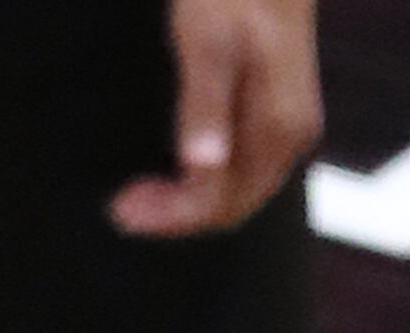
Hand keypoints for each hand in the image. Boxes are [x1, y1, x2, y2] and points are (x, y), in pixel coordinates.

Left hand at [113, 0, 322, 235]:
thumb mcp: (207, 40)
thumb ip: (205, 104)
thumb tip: (200, 167)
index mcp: (275, 128)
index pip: (223, 199)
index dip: (172, 214)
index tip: (121, 210)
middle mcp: (288, 137)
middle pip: (235, 203)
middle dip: (178, 214)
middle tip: (122, 207)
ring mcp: (286, 126)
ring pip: (240, 189)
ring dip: (192, 199)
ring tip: (143, 193)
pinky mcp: (277, 111)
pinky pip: (245, 166)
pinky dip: (208, 178)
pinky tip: (180, 166)